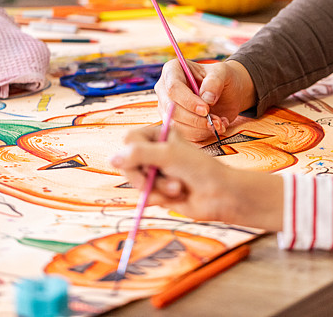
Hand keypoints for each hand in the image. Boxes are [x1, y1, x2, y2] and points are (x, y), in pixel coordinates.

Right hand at [110, 126, 282, 230]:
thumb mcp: (168, 155)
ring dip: (156, 188)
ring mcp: (157, 171)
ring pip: (136, 182)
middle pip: (127, 163)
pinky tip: (177, 195)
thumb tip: (112, 159)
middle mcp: (156, 151)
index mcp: (159, 134)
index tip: (141, 161)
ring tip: (178, 187)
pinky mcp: (159, 190)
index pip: (128, 139)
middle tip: (153, 181)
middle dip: (143, 176)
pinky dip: (159, 198)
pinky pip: (145, 196)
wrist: (220, 194)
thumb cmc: (200, 168)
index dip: (131, 153)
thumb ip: (138, 154)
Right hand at [153, 59, 255, 141]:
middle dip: (195, 119)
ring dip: (200, 128)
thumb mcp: (222, 73)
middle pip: (171, 110)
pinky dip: (201, 134)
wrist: (227, 93)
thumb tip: (207, 99)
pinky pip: (183, 134)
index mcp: (172, 70)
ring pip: (176, 125)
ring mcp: (167, 108)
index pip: (173, 88)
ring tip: (220, 123)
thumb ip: (215, 82)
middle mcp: (164, 89)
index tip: (206, 110)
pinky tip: (215, 126)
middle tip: (216, 121)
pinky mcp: (173, 122)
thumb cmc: (222, 78)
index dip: (188, 101)